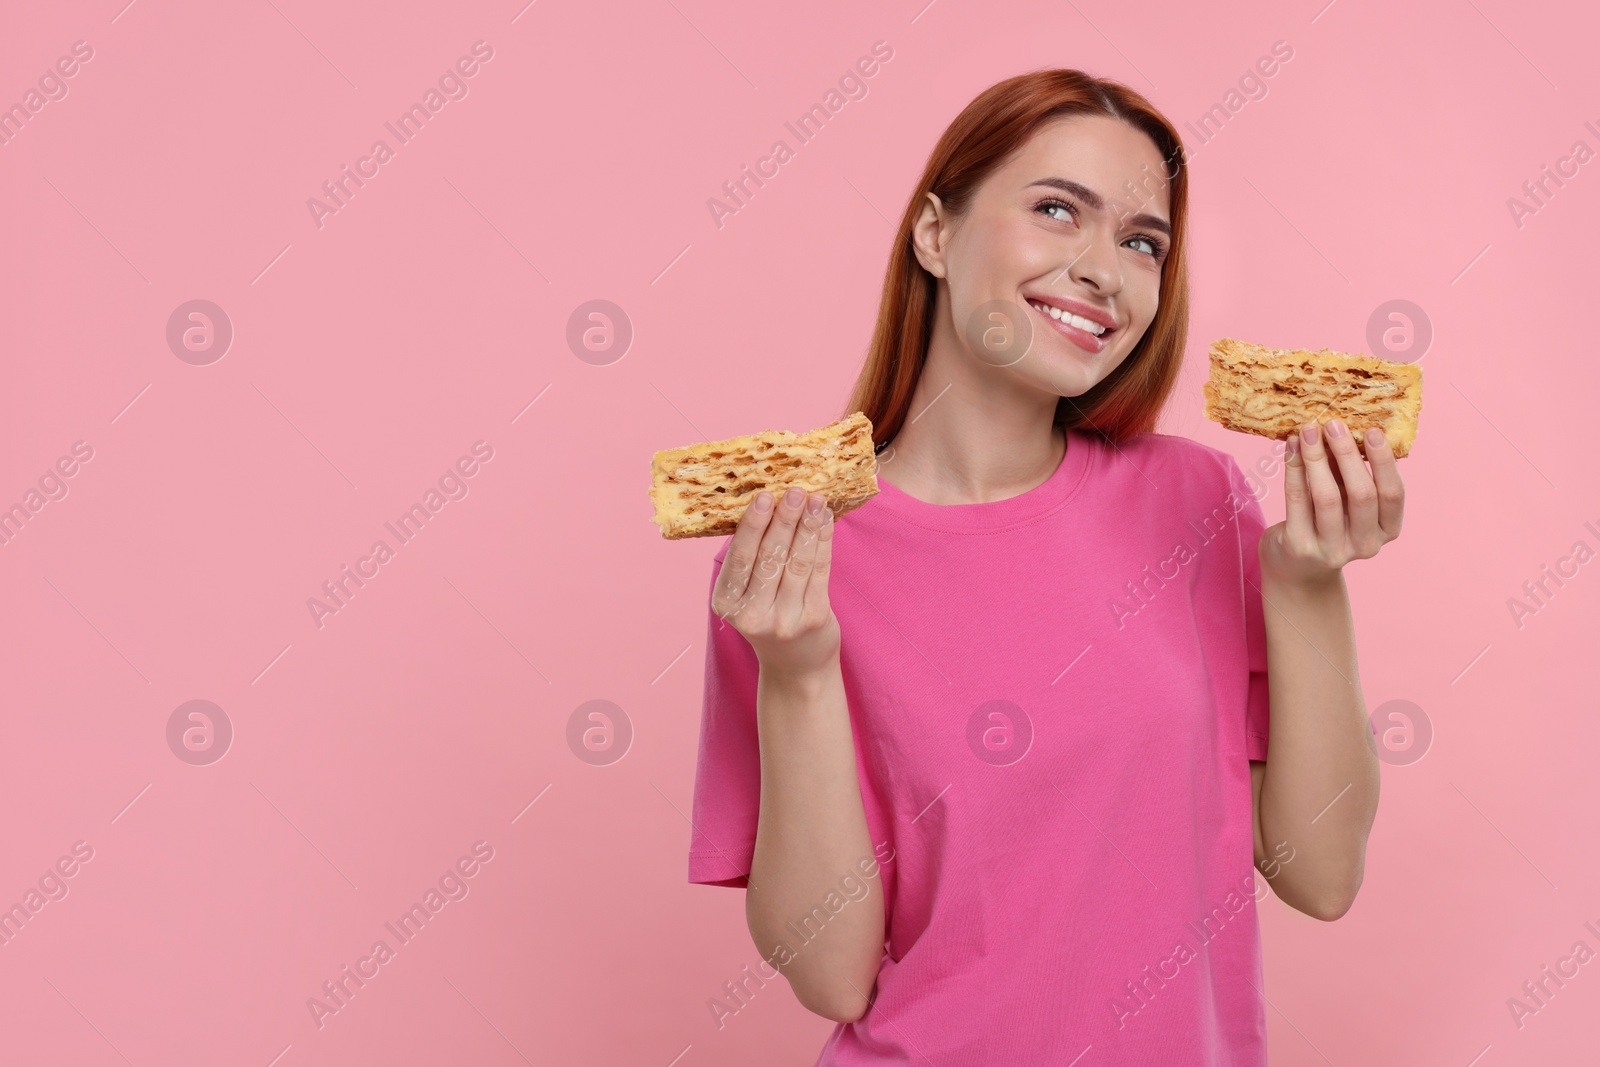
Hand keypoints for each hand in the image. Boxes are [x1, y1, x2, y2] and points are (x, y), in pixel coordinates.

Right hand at [711, 487, 840, 677]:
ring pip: (796, 561)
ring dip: (807, 526)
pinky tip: (825, 520)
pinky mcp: (813, 619)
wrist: (796, 668)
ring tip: (815, 499)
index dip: (753, 525)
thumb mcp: (747, 596)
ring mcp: (784, 619)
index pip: (740, 558)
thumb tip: (767, 503)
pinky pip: (819, 571)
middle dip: (783, 520)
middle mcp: (752, 615)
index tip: (764, 495)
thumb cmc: (769, 619)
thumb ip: (751, 559)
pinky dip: (823, 541)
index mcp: (726, 603)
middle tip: (794, 491)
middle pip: (769, 557)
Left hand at [1259, 418, 1404, 587]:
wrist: (1296, 564)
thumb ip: (1350, 471)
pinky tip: (1291, 446)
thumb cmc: (1328, 520)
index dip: (1384, 462)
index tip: (1372, 430)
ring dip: (1317, 458)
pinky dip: (1294, 468)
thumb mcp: (1348, 499)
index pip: (1393, 494)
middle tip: (1334, 424)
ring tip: (1308, 430)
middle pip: (1363, 494)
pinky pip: (1297, 500)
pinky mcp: (1301, 546)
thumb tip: (1344, 426)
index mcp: (1387, 530)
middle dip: (1348, 454)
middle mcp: (1365, 544)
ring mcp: (1333, 550)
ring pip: (1327, 497)